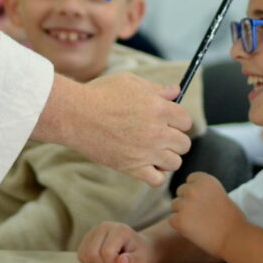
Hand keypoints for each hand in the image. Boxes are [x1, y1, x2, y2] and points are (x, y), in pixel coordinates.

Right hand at [47, 72, 191, 186]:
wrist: (75, 115)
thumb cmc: (100, 94)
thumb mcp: (131, 82)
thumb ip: (157, 89)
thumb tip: (176, 91)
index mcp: (160, 108)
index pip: (186, 121)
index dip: (178, 120)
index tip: (168, 121)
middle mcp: (157, 131)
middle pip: (184, 144)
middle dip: (175, 139)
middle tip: (160, 136)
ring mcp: (146, 152)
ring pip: (174, 163)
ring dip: (166, 158)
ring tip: (152, 151)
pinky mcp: (132, 168)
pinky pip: (157, 180)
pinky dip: (154, 175)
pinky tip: (145, 165)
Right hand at [78, 221, 155, 262]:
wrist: (137, 247)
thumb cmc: (140, 254)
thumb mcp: (141, 260)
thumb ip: (132, 261)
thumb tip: (121, 262)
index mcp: (118, 229)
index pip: (106, 252)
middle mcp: (103, 226)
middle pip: (92, 254)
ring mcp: (93, 231)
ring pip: (84, 255)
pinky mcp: (87, 238)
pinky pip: (81, 256)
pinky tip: (102, 262)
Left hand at [169, 172, 244, 256]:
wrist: (235, 238)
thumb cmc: (231, 218)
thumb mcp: (219, 193)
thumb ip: (203, 189)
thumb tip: (187, 190)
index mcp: (205, 179)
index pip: (190, 180)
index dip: (196, 192)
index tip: (206, 202)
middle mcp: (193, 189)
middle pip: (180, 192)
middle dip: (188, 201)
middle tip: (202, 214)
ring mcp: (185, 204)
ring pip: (175, 206)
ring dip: (183, 213)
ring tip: (200, 223)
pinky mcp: (179, 220)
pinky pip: (172, 220)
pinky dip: (180, 226)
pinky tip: (195, 230)